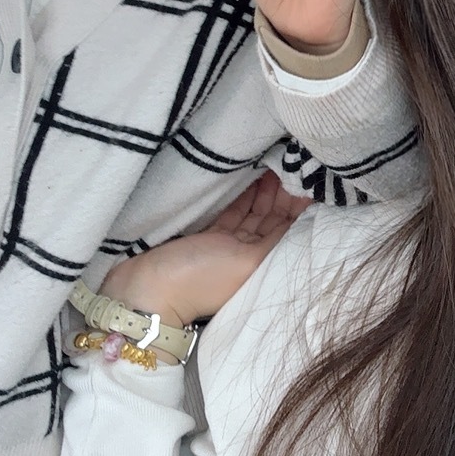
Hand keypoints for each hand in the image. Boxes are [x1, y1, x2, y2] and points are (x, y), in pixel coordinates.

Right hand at [101, 172, 308, 328]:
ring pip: (253, 212)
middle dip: (283, 194)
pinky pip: (231, 211)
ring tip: (277, 165)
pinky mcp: (206, 234)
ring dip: (265, 191)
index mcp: (259, 262)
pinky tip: (253, 178)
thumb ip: (272, 241)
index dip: (297, 207)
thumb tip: (295, 221)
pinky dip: (242, 196)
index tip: (308, 180)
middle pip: (271, 219)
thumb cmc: (198, 278)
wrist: (146, 290)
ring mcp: (225, 243)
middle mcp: (246, 252)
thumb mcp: (245, 263)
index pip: (286, 230)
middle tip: (294, 165)